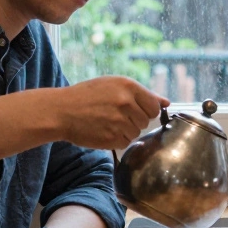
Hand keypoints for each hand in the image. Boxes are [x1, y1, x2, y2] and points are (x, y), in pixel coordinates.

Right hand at [53, 76, 168, 148]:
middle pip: (146, 121)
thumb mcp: (113, 85)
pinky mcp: (112, 138)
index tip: (133, 110)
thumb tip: (166, 103)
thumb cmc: (87, 96)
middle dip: (134, 120)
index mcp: (129, 87)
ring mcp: (119, 121)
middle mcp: (126, 103)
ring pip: (136, 133)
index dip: (145, 110)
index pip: (154, 106)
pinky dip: (117, 140)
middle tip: (114, 115)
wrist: (61, 111)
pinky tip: (104, 131)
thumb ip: (142, 94)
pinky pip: (125, 143)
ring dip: (125, 131)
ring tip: (107, 122)